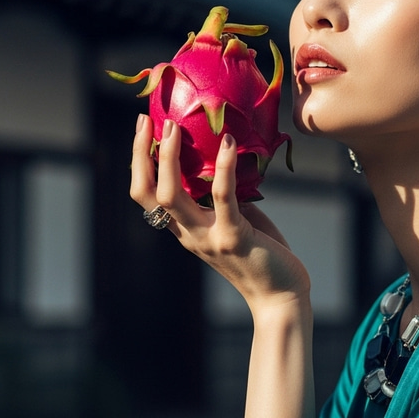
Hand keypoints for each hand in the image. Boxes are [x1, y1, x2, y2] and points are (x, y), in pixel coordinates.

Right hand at [130, 115, 310, 315]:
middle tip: (150, 121)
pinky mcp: (233, 238)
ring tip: (174, 127)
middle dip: (142, 154)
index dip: (138, 160)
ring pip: (172, 196)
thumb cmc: (262, 254)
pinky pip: (223, 197)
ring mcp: (208, 238)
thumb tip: (226, 157)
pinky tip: (228, 142)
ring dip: (168, 158)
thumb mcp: (235, 220)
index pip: (146, 194)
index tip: (144, 127)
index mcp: (184, 229)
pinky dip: (223, 167)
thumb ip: (223, 196)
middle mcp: (188, 234)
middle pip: (148, 193)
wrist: (280, 296)